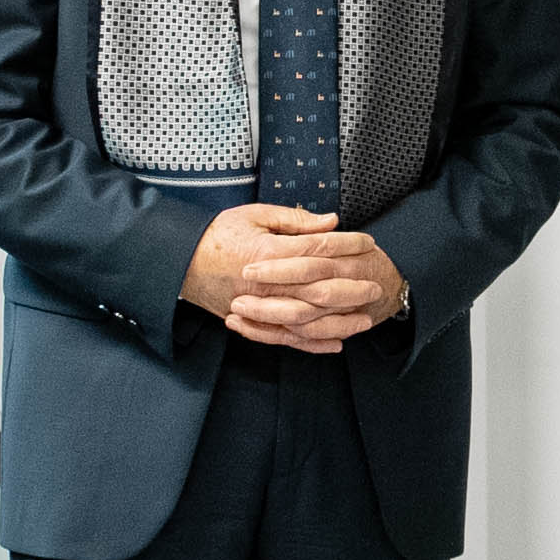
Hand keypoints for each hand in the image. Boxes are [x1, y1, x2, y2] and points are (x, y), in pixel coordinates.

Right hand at [220, 216, 406, 351]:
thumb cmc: (219, 235)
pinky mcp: (254, 323)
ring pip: (309, 320)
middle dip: (353, 288)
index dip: (348, 245)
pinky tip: (335, 344)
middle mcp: (267, 284)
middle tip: (377, 285)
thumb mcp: (254, 215)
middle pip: (320, 289)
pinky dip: (313, 344)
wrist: (182, 263)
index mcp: (268, 253)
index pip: (318, 249)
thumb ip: (294, 220)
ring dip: (340, 321)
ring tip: (365, 319)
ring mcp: (260, 308)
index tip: (369, 242)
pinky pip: (288, 339)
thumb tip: (331, 222)